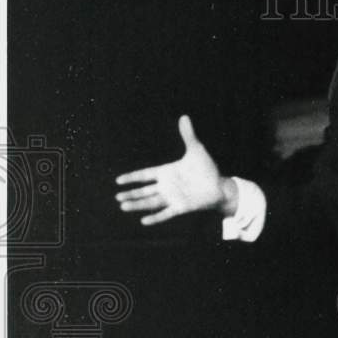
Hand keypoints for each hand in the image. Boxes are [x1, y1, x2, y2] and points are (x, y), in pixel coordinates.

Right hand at [115, 115, 236, 224]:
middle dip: (131, 194)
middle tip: (117, 197)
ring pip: (151, 202)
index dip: (132, 177)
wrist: (220, 186)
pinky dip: (155, 217)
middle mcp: (166, 186)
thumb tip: (184, 116)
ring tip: (123, 206)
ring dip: (138, 205)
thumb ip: (188, 135)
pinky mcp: (181, 207)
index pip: (145, 175)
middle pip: (144, 191)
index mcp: (166, 172)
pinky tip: (144, 221)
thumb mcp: (196, 150)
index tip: (118, 181)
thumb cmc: (207, 169)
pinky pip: (166, 213)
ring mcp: (173, 197)